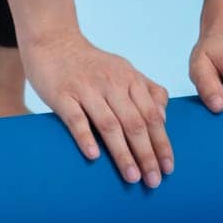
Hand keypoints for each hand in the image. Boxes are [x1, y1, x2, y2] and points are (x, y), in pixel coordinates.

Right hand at [22, 27, 172, 186]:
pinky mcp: (62, 94)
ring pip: (109, 124)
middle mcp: (111, 83)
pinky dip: (86, 137)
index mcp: (129, 78)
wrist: (53, 42)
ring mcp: (86, 88)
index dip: (162, 143)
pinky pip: (76, 118)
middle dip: (147, 154)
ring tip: (132, 177)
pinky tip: (94, 156)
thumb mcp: (123, 69)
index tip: (168, 168)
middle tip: (154, 180)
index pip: (152, 115)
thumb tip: (163, 117)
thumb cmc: (91, 64)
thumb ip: (146, 89)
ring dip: (123, 153)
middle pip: (134, 123)